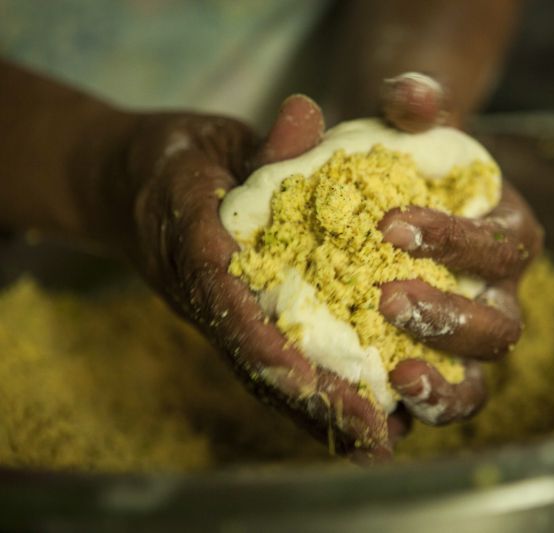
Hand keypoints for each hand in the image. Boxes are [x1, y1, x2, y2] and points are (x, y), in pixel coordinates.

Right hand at [114, 96, 403, 459]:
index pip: (224, 297)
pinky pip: (274, 366)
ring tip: (382, 441)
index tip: (303, 374)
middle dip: (314, 398)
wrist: (128, 187)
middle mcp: (206, 296)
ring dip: (321, 413)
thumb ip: (259, 141)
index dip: (261, 337)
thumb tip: (307, 116)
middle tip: (374, 432)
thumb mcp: (211, 139)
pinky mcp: (237, 322)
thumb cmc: (175, 159)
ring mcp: (221, 316)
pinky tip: (362, 417)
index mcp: (192, 246)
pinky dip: (312, 397)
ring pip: (267, 375)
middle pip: (256, 358)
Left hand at [378, 73, 543, 425]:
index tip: (391, 225)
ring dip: (446, 381)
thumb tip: (412, 95)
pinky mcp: (436, 364)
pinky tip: (382, 397)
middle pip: (501, 324)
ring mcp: (468, 335)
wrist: (384, 194)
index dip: (456, 240)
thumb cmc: (399, 158)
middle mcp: (499, 292)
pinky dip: (423, 406)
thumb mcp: (406, 122)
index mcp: (506, 233)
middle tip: (387, 296)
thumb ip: (413, 102)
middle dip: (450, 316)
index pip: (503, 245)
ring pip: (480, 377)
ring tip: (400, 375)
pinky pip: (444, 398)